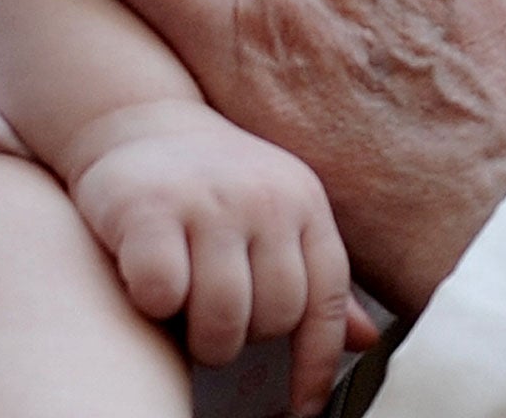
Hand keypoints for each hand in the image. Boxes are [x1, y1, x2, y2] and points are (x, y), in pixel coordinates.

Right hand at [63, 97, 362, 416]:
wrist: (138, 117)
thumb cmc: (213, 182)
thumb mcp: (277, 215)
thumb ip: (313, 276)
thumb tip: (366, 340)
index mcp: (303, 202)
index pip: (328, 298)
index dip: (318, 364)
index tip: (302, 409)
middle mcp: (265, 198)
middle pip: (275, 318)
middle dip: (244, 337)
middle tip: (216, 316)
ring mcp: (209, 201)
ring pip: (223, 319)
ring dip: (200, 336)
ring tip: (186, 310)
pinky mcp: (149, 209)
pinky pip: (164, 296)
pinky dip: (155, 306)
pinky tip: (148, 282)